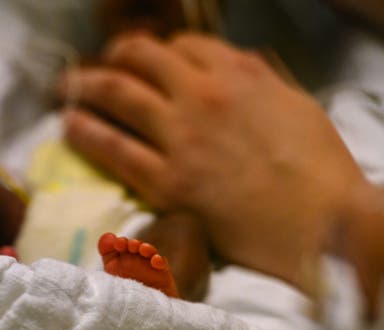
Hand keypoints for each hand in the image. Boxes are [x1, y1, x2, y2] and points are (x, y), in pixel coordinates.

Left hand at [62, 32, 368, 291]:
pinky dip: (85, 132)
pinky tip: (69, 125)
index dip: (163, 51)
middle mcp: (202, 95)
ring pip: (117, 94)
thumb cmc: (319, 170)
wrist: (321, 227)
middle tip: (100, 64)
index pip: (184, 44)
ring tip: (67, 88)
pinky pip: (112, 148)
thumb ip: (260, 81)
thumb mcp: (297, 106)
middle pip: (141, 57)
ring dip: (86, 85)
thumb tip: (235, 65)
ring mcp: (180, 138)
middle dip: (115, 55)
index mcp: (239, 73)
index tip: (151, 62)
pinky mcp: (166, 182)